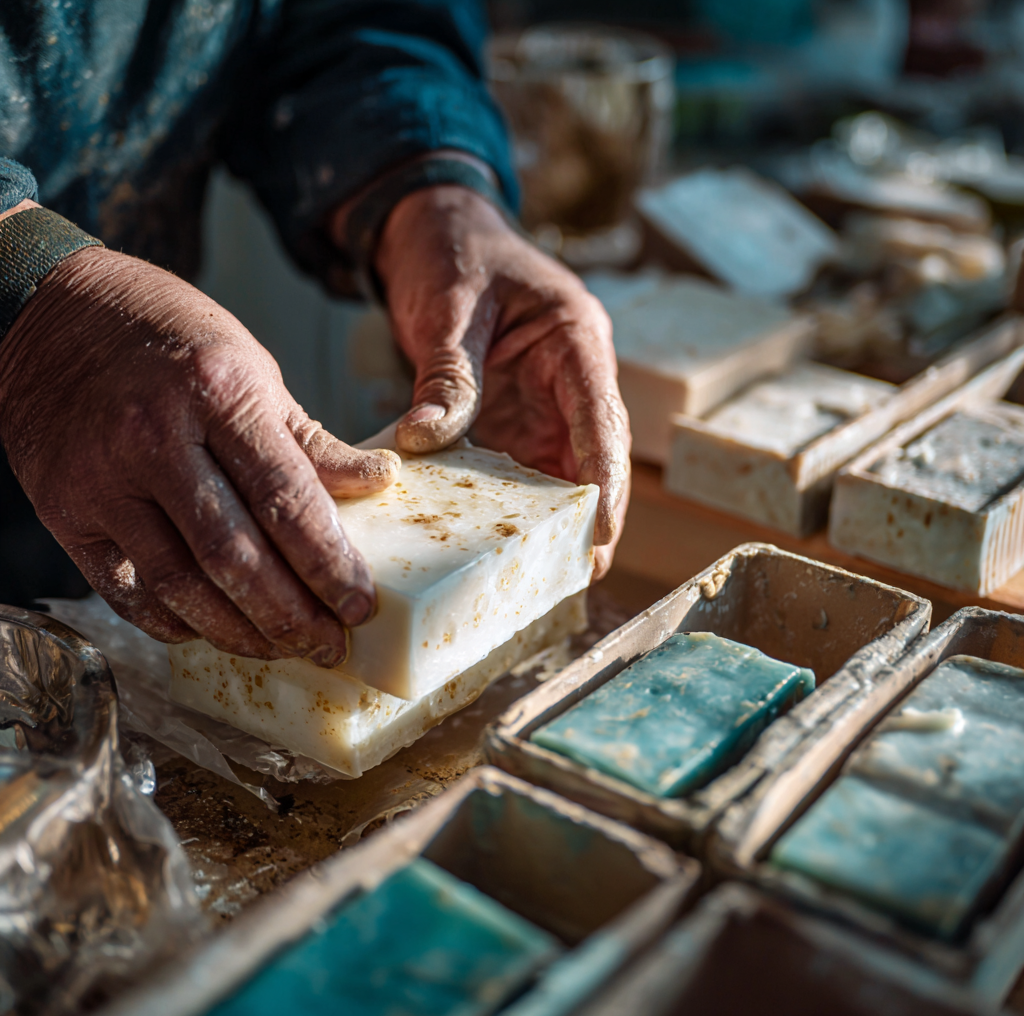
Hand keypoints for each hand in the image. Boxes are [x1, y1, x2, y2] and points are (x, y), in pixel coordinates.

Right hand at [0, 234, 398, 662]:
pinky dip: (175, 623)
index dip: (329, 565)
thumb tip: (378, 481)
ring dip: (240, 633)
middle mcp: (155, 439)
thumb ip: (311, 440)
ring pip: (181, 585)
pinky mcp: (65, 512)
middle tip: (329, 644)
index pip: (287, 500)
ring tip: (282, 649)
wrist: (53, 312)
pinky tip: (213, 632)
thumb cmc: (168, 334)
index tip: (360, 604)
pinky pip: (127, 590)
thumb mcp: (252, 368)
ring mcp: (103, 481)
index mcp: (218, 393)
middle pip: (235, 556)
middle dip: (292, 615)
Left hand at [360, 184, 630, 578]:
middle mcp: (570, 374)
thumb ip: (446, 374)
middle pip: (595, 453)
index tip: (600, 531)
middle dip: (593, 512)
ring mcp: (546, 396)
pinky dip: (510, 498)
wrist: (430, 229)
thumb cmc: (451, 251)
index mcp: (574, 337)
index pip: (602, 417)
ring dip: (556, 514)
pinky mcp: (516, 412)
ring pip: (563, 466)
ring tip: (544, 570)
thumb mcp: (447, 307)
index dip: (607, 478)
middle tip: (581, 571)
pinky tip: (495, 535)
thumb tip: (424, 442)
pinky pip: (521, 463)